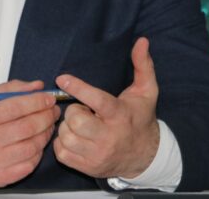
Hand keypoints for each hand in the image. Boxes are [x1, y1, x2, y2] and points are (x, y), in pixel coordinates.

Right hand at [0, 79, 59, 186]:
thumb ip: (11, 89)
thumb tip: (38, 86)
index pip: (16, 107)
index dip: (38, 102)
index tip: (49, 99)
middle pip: (27, 128)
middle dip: (46, 117)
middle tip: (53, 111)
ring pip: (31, 147)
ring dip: (45, 134)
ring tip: (47, 126)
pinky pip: (28, 165)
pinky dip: (38, 153)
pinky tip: (37, 143)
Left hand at [53, 37, 160, 178]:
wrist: (145, 155)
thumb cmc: (141, 117)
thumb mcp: (147, 90)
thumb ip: (142, 64)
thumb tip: (142, 41)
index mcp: (120, 115)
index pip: (97, 100)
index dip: (78, 88)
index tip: (63, 78)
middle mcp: (108, 137)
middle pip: (76, 120)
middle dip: (74, 110)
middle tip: (83, 109)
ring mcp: (97, 154)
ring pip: (66, 137)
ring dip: (67, 127)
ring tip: (80, 123)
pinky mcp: (88, 167)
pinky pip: (62, 153)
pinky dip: (62, 142)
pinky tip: (74, 137)